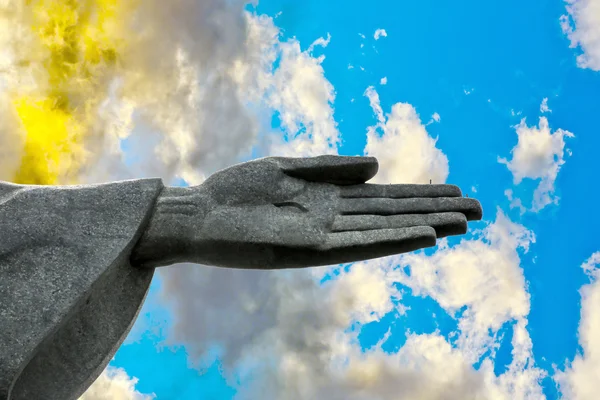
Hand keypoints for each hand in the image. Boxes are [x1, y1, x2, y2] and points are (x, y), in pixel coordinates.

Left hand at [132, 155, 481, 268]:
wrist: (199, 216)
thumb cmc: (238, 191)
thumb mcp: (287, 168)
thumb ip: (332, 167)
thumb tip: (379, 166)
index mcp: (330, 199)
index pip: (386, 197)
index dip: (423, 194)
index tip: (458, 191)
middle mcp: (333, 220)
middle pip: (394, 214)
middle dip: (436, 211)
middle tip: (480, 210)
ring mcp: (323, 235)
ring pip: (383, 230)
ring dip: (424, 227)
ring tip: (462, 223)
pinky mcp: (307, 249)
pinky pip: (357, 244)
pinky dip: (391, 240)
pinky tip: (421, 235)